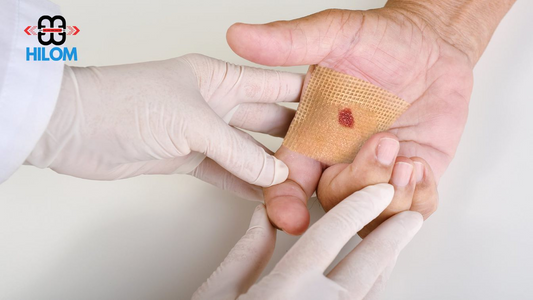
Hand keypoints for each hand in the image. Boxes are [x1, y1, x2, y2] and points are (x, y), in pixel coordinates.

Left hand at [26, 54, 303, 199]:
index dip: (304, 96)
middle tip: (323, 155)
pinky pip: (224, 171)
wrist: (76, 128)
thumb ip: (238, 150)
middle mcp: (214, 101)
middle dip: (293, 137)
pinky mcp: (186, 156)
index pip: (273, 83)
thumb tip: (275, 174)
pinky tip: (265, 194)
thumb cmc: (127, 103)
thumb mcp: (193, 122)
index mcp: (220, 76)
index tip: (335, 111)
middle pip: (265, 120)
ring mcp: (201, 131)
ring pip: (246, 150)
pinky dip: (243, 184)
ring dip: (269, 167)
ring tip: (299, 182)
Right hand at [192, 184, 422, 299]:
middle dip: (392, 238)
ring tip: (394, 248)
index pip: (330, 237)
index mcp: (286, 292)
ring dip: (386, 268)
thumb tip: (264, 216)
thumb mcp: (218, 294)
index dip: (357, 208)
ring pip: (370, 295)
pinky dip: (370, 294)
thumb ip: (247, 253)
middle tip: (411, 218)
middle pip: (366, 268)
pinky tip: (372, 284)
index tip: (376, 192)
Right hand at [227, 8, 472, 232]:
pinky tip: (420, 165)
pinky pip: (410, 213)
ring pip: (369, 216)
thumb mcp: (335, 35)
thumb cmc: (384, 41)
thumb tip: (239, 35)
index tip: (291, 217)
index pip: (284, 180)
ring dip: (391, 197)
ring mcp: (374, 172)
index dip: (283, 204)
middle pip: (332, 203)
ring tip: (408, 159)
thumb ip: (288, 41)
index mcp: (311, 136)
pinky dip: (417, 200)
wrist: (434, 45)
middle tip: (385, 144)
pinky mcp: (408, 178)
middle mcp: (338, 160)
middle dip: (358, 185)